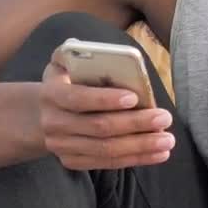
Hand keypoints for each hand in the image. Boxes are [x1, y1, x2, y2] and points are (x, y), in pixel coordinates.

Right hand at [38, 61, 175, 169]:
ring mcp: (61, 146)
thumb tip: (82, 45)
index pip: (78, 98)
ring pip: (106, 149)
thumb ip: (71, 52)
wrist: (41, 114)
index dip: (105, 99)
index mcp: (51, 95)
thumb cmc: (64, 83)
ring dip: (140, 146)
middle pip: (99, 127)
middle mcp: (53, 124)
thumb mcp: (61, 64)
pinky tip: (158, 154)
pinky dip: (135, 159)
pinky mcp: (72, 161)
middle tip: (164, 118)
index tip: (135, 97)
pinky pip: (107, 163)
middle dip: (135, 123)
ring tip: (167, 140)